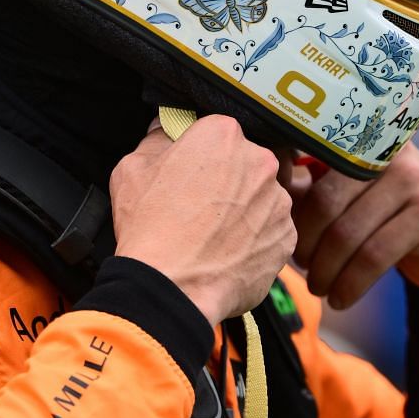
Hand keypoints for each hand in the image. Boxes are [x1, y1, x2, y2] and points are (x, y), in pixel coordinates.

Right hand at [110, 116, 295, 323]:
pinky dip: (255, 240)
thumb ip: (157, 139)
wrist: (172, 287)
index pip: (217, 132)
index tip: (191, 171)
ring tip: (213, 235)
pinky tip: (228, 252)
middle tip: (201, 206)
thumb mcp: (132, 169)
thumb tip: (168, 129)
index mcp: (223, 135)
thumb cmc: (150, 228)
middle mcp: (259, 161)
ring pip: (262, 197)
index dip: (201, 153)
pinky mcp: (286, 237)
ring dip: (244, 210)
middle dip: (228, 179)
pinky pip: (272, 231)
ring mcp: (278, 201)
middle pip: (245, 162)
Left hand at [284, 142, 418, 310]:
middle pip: (324, 203)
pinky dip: (351, 284)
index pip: (306, 163)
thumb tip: (261, 195)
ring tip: (319, 288)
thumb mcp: (353, 198)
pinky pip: (375, 255)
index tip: (276, 232)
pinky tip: (341, 299)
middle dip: (305, 245)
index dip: (285, 200)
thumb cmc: (391, 217)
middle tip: (301, 269)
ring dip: (326, 271)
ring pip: (348, 233)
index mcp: (360, 139)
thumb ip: (311, 190)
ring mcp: (412, 178)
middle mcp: (386, 150)